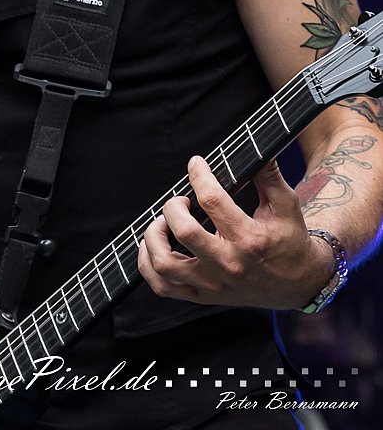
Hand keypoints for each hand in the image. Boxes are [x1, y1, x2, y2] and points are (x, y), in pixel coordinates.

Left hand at [138, 155, 333, 309]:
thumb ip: (269, 176)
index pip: (212, 201)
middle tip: (180, 200)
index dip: (199, 175)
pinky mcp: (204, 296)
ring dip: (154, 237)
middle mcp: (229, 264)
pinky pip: (163, 287)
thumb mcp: (287, 206)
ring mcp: (213, 284)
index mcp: (250, 240)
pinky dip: (148, 265)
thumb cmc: (290, 241)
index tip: (196, 164)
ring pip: (166, 264)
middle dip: (173, 206)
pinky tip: (152, 246)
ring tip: (163, 222)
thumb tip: (258, 150)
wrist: (299, 284)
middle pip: (184, 232)